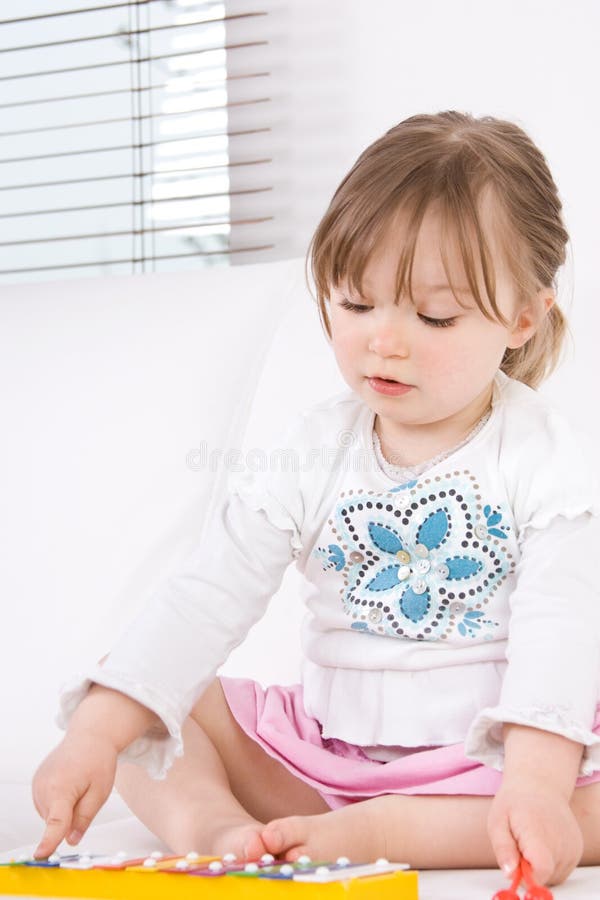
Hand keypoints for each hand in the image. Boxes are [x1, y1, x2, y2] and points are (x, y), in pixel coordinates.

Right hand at [31, 730, 117, 858]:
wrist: (89, 736)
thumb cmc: (97, 759)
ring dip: (64, 810)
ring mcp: (37, 784)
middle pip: (56, 821)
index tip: (41, 854)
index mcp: (61, 788)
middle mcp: (44, 786)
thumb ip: (84, 818)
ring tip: (77, 784)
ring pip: (50, 815)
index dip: (49, 840)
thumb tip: (71, 840)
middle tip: (85, 793)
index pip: (56, 822)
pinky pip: (47, 806)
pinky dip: (57, 802)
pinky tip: (68, 783)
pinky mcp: (36, 783)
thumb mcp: (100, 792)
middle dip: (71, 817)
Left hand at [487, 778, 582, 885]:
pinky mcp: (577, 851)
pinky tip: (543, 842)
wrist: (539, 785)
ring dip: (539, 867)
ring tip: (531, 842)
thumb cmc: (515, 803)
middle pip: (545, 877)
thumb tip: (510, 873)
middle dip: (529, 869)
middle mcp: (561, 842)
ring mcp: (572, 848)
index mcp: (539, 833)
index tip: (517, 860)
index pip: (541, 871)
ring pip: (553, 876)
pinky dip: (550, 863)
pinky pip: (561, 870)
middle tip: (520, 846)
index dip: (527, 874)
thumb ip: (503, 849)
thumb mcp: (497, 821)